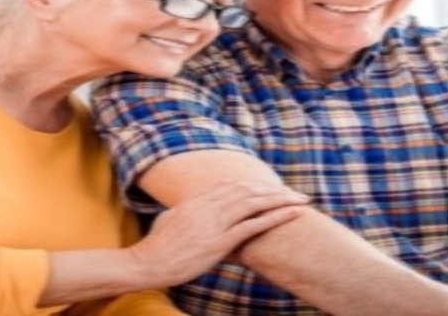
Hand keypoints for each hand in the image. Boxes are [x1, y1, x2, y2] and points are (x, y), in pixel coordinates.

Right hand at [125, 180, 308, 285]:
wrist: (147, 263)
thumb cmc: (156, 245)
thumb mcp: (170, 217)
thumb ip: (187, 208)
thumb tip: (192, 205)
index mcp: (197, 199)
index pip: (232, 184)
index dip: (255, 184)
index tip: (271, 187)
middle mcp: (208, 206)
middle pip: (248, 190)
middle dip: (274, 190)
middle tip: (294, 193)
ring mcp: (214, 223)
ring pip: (255, 204)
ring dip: (281, 199)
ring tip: (301, 200)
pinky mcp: (219, 242)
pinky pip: (253, 226)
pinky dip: (275, 218)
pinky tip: (292, 214)